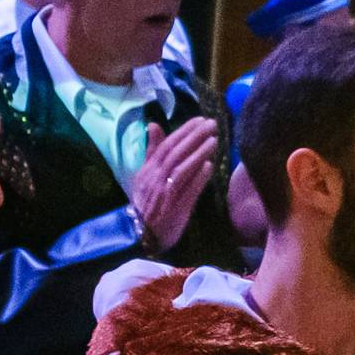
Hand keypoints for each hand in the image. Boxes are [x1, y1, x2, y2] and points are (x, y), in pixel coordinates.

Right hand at [132, 117, 220, 251]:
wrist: (140, 235)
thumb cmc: (147, 203)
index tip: (199, 120)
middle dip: (194, 137)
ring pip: (181, 170)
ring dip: (198, 154)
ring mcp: (165, 194)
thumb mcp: (145, 175)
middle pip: (175, 154)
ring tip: (214, 140)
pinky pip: (187, 191)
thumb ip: (152, 151)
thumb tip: (153, 125)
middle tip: (212, 124)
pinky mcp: (176, 208)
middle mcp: (155, 180)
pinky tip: (209, 166)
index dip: (183, 132)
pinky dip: (197, 178)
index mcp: (148, 170)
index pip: (166, 146)